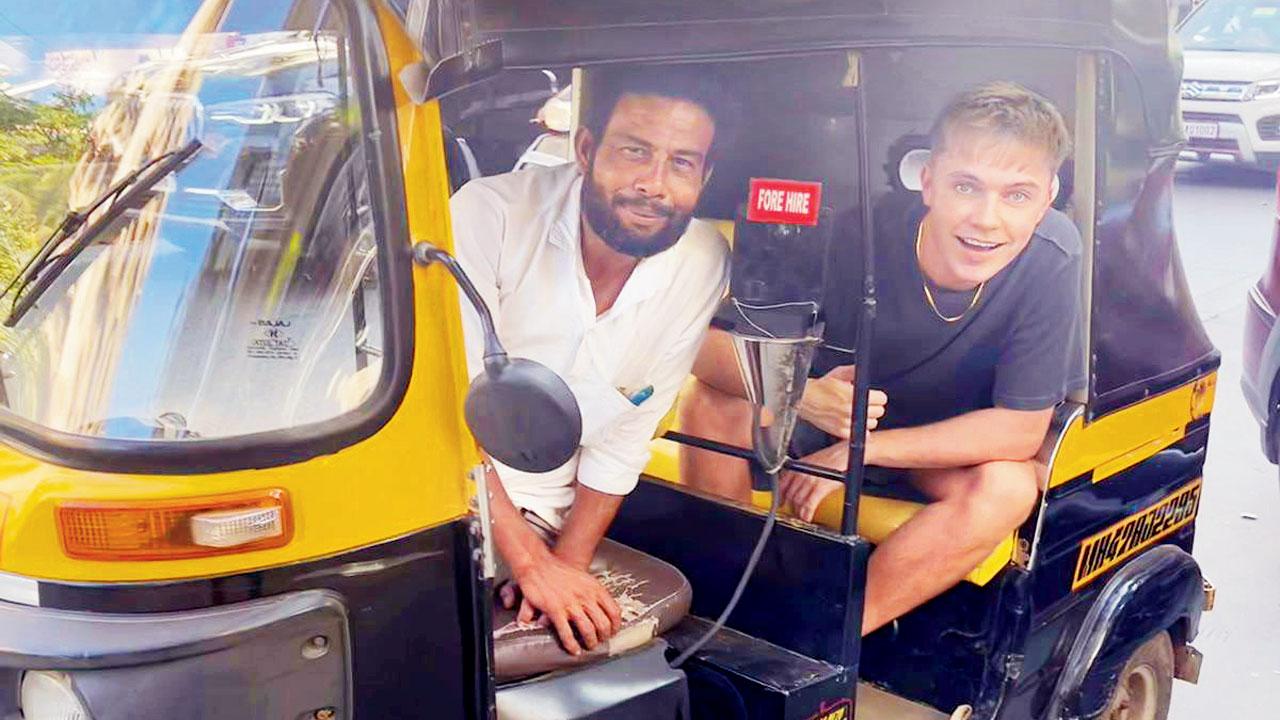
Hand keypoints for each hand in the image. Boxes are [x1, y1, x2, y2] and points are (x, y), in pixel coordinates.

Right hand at [503, 551, 622, 655]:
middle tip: (600, 642)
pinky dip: (572, 645)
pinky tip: (573, 650)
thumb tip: (600, 607)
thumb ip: (592, 592)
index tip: (613, 632)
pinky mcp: (556, 610)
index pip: (614, 611)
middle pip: (603, 624)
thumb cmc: (558, 570)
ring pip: (588, 630)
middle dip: (603, 637)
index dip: (615, 626)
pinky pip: (567, 633)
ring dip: (590, 642)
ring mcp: (571, 604)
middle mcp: (586, 597)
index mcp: (595, 588)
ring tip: (588, 647)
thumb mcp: (583, 577)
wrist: (537, 563)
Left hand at [779, 442, 849, 521]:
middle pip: (790, 493)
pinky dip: (807, 513)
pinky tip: (807, 517)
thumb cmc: (835, 457)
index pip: (783, 482)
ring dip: (798, 512)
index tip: (780, 502)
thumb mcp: (814, 462)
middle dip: (790, 506)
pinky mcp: (820, 486)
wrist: (848, 453)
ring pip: (798, 500)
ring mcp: (810, 478)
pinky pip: (809, 503)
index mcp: (799, 464)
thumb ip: (804, 472)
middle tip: (793, 513)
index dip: (780, 495)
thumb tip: (799, 485)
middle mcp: (802, 471)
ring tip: (801, 518)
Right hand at [798, 365, 886, 438]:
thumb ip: (854, 372)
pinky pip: (861, 434)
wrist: (803, 400)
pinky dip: (859, 429)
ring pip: (872, 424)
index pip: (881, 398)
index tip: (873, 396)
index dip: (877, 396)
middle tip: (864, 403)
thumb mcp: (837, 374)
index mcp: (852, 394)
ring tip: (857, 412)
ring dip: (867, 418)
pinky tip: (852, 421)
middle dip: (873, 406)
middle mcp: (850, 410)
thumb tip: (864, 371)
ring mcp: (846, 422)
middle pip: (879, 412)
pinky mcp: (840, 432)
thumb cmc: (819, 387)